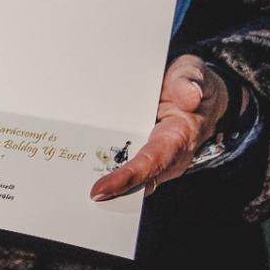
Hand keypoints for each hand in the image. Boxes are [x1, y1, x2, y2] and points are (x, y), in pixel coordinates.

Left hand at [89, 54, 241, 201]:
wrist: (199, 94)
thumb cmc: (192, 84)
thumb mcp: (193, 73)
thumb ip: (189, 81)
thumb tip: (190, 97)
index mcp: (179, 137)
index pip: (151, 162)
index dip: (127, 178)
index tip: (100, 189)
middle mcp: (166, 157)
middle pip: (136, 182)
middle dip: (109, 192)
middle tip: (76, 197)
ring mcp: (154, 160)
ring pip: (129, 182)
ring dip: (105, 189)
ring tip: (70, 192)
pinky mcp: (143, 156)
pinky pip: (125, 170)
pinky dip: (105, 175)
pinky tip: (77, 177)